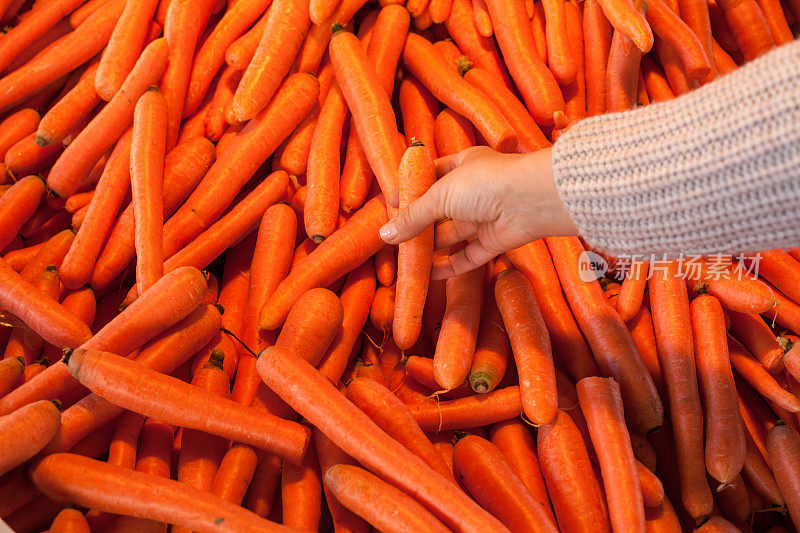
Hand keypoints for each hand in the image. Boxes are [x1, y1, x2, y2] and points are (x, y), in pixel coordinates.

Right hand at [379, 146, 578, 278]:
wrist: (531, 201)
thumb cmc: (485, 184)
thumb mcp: (440, 195)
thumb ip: (413, 216)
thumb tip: (385, 234)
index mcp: (464, 165)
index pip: (432, 175)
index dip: (411, 189)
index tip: (391, 204)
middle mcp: (475, 190)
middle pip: (440, 209)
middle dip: (418, 223)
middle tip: (393, 237)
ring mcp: (486, 216)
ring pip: (452, 234)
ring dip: (430, 247)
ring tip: (405, 259)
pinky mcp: (495, 240)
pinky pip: (468, 256)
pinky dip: (450, 266)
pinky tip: (430, 275)